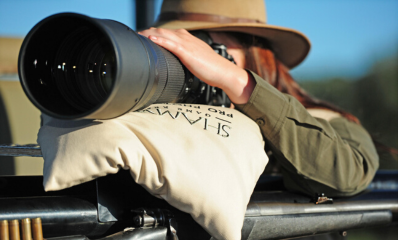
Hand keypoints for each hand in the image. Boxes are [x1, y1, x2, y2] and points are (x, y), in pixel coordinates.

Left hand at [138, 28, 254, 103]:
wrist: (223, 72)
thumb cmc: (210, 69)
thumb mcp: (194, 60)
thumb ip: (184, 58)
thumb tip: (173, 64)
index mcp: (186, 40)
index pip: (166, 33)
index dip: (153, 34)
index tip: (142, 38)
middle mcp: (185, 38)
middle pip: (161, 31)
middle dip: (147, 32)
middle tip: (135, 37)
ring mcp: (186, 44)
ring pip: (164, 34)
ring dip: (149, 34)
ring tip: (137, 36)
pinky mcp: (187, 52)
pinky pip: (171, 43)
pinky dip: (160, 40)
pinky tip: (151, 39)